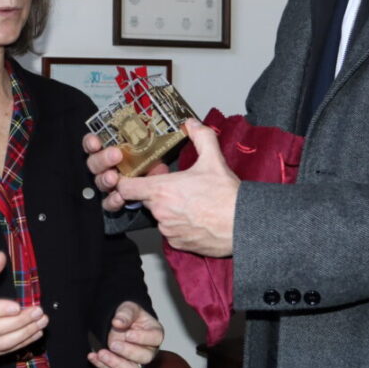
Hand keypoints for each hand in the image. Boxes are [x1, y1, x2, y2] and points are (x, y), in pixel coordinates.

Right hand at [82, 133, 166, 211]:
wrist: (160, 190)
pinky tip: (119, 197)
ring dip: (106, 179)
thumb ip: (152, 151)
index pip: (94, 144)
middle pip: (94, 162)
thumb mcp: (153, 155)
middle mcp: (107, 167)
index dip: (91, 142)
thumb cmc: (151, 165)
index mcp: (111, 150)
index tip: (96, 142)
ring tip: (114, 177)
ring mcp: (110, 184)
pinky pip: (108, 202)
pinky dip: (113, 200)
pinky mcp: (115, 199)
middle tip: (115, 155)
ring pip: (100, 181)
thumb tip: (159, 151)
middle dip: (102, 159)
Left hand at [87, 301, 163, 367]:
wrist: (118, 322)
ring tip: (102, 354)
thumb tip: (117, 322)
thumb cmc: (129, 315)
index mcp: (154, 333)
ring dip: (116, 364)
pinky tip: (93, 356)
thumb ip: (125, 314)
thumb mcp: (128, 308)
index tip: (128, 334)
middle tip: (113, 344)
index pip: (155, 338)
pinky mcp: (122, 367)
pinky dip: (102, 365)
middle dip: (128, 352)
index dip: (143, 338)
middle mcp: (149, 350)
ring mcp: (136, 361)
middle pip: (145, 357)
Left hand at [116, 119, 239, 256]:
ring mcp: (168, 230)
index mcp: (162, 190)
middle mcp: (160, 212)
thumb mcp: (214, 159)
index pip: (125, 187)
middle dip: (156, 193)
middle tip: (175, 186)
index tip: (136, 177)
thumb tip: (191, 123)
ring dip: (169, 210)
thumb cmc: (226, 196)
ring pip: (160, 217)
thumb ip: (201, 136)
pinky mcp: (178, 244)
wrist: (243, 225)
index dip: (127, 181)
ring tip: (190, 202)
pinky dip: (179, 226)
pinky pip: (171, 233)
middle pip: (145, 200)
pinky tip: (195, 218)